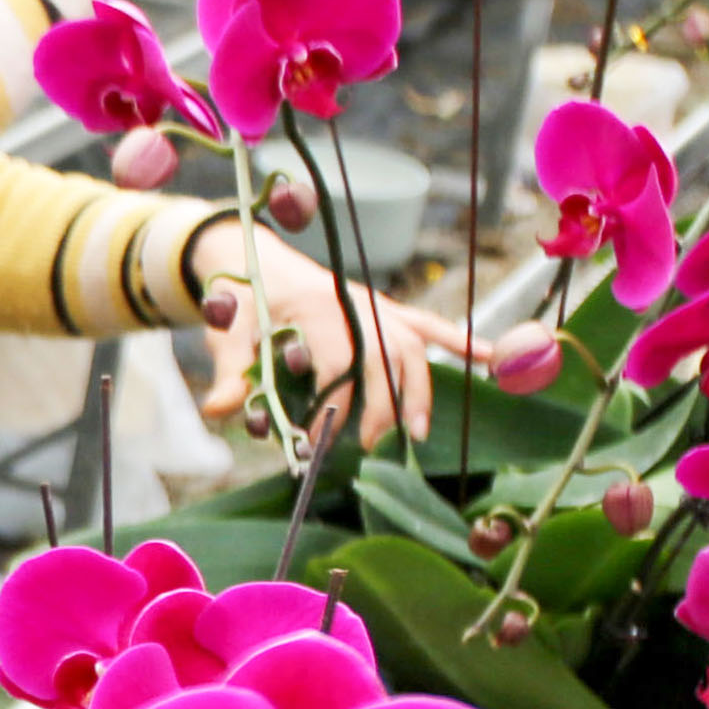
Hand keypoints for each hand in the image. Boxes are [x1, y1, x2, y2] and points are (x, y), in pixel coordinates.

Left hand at [191, 222, 464, 455]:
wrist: (259, 260)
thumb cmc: (244, 302)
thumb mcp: (228, 333)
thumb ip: (228, 372)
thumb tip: (219, 411)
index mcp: (315, 307)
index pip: (338, 362)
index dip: (333, 405)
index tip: (319, 443)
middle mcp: (354, 303)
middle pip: (384, 357)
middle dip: (383, 406)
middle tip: (370, 448)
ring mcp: (376, 305)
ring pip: (413, 346)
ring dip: (419, 390)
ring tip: (416, 434)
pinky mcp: (387, 309)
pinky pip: (429, 324)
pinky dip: (459, 340)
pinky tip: (490, 358)